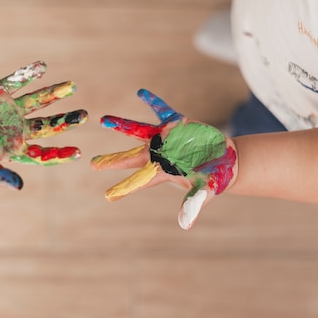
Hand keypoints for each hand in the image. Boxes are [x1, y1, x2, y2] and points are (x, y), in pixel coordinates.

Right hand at [0, 61, 87, 189]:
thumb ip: (0, 176)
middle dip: (66, 120)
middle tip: (84, 116)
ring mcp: (9, 108)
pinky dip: (29, 74)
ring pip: (38, 100)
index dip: (60, 153)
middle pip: (48, 125)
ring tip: (72, 86)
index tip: (78, 153)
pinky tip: (42, 67)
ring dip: (55, 93)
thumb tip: (20, 187)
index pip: (43, 152)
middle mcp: (17, 128)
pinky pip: (17, 80)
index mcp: (15, 148)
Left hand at [91, 89, 235, 229]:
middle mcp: (159, 155)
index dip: (124, 188)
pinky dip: (153, 102)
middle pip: (130, 158)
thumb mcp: (204, 192)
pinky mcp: (176, 124)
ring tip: (104, 119)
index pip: (140, 181)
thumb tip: (185, 224)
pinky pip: (162, 110)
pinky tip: (141, 93)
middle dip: (112, 160)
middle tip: (93, 163)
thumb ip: (193, 204)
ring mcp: (165, 139)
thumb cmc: (212, 179)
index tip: (108, 196)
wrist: (225, 161)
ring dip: (122, 125)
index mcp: (162, 172)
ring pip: (138, 131)